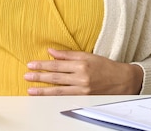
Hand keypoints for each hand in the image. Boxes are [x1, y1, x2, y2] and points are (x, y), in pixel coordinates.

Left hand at [24, 48, 142, 95]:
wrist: (123, 81)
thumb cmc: (105, 67)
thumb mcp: (88, 56)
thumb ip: (68, 55)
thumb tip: (51, 52)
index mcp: (82, 64)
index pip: (58, 64)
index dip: (43, 65)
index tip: (31, 64)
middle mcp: (81, 77)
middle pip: (56, 77)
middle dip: (40, 76)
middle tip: (27, 76)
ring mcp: (83, 89)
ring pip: (59, 90)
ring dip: (43, 90)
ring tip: (31, 90)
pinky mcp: (84, 98)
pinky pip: (66, 98)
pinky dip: (54, 98)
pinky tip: (45, 97)